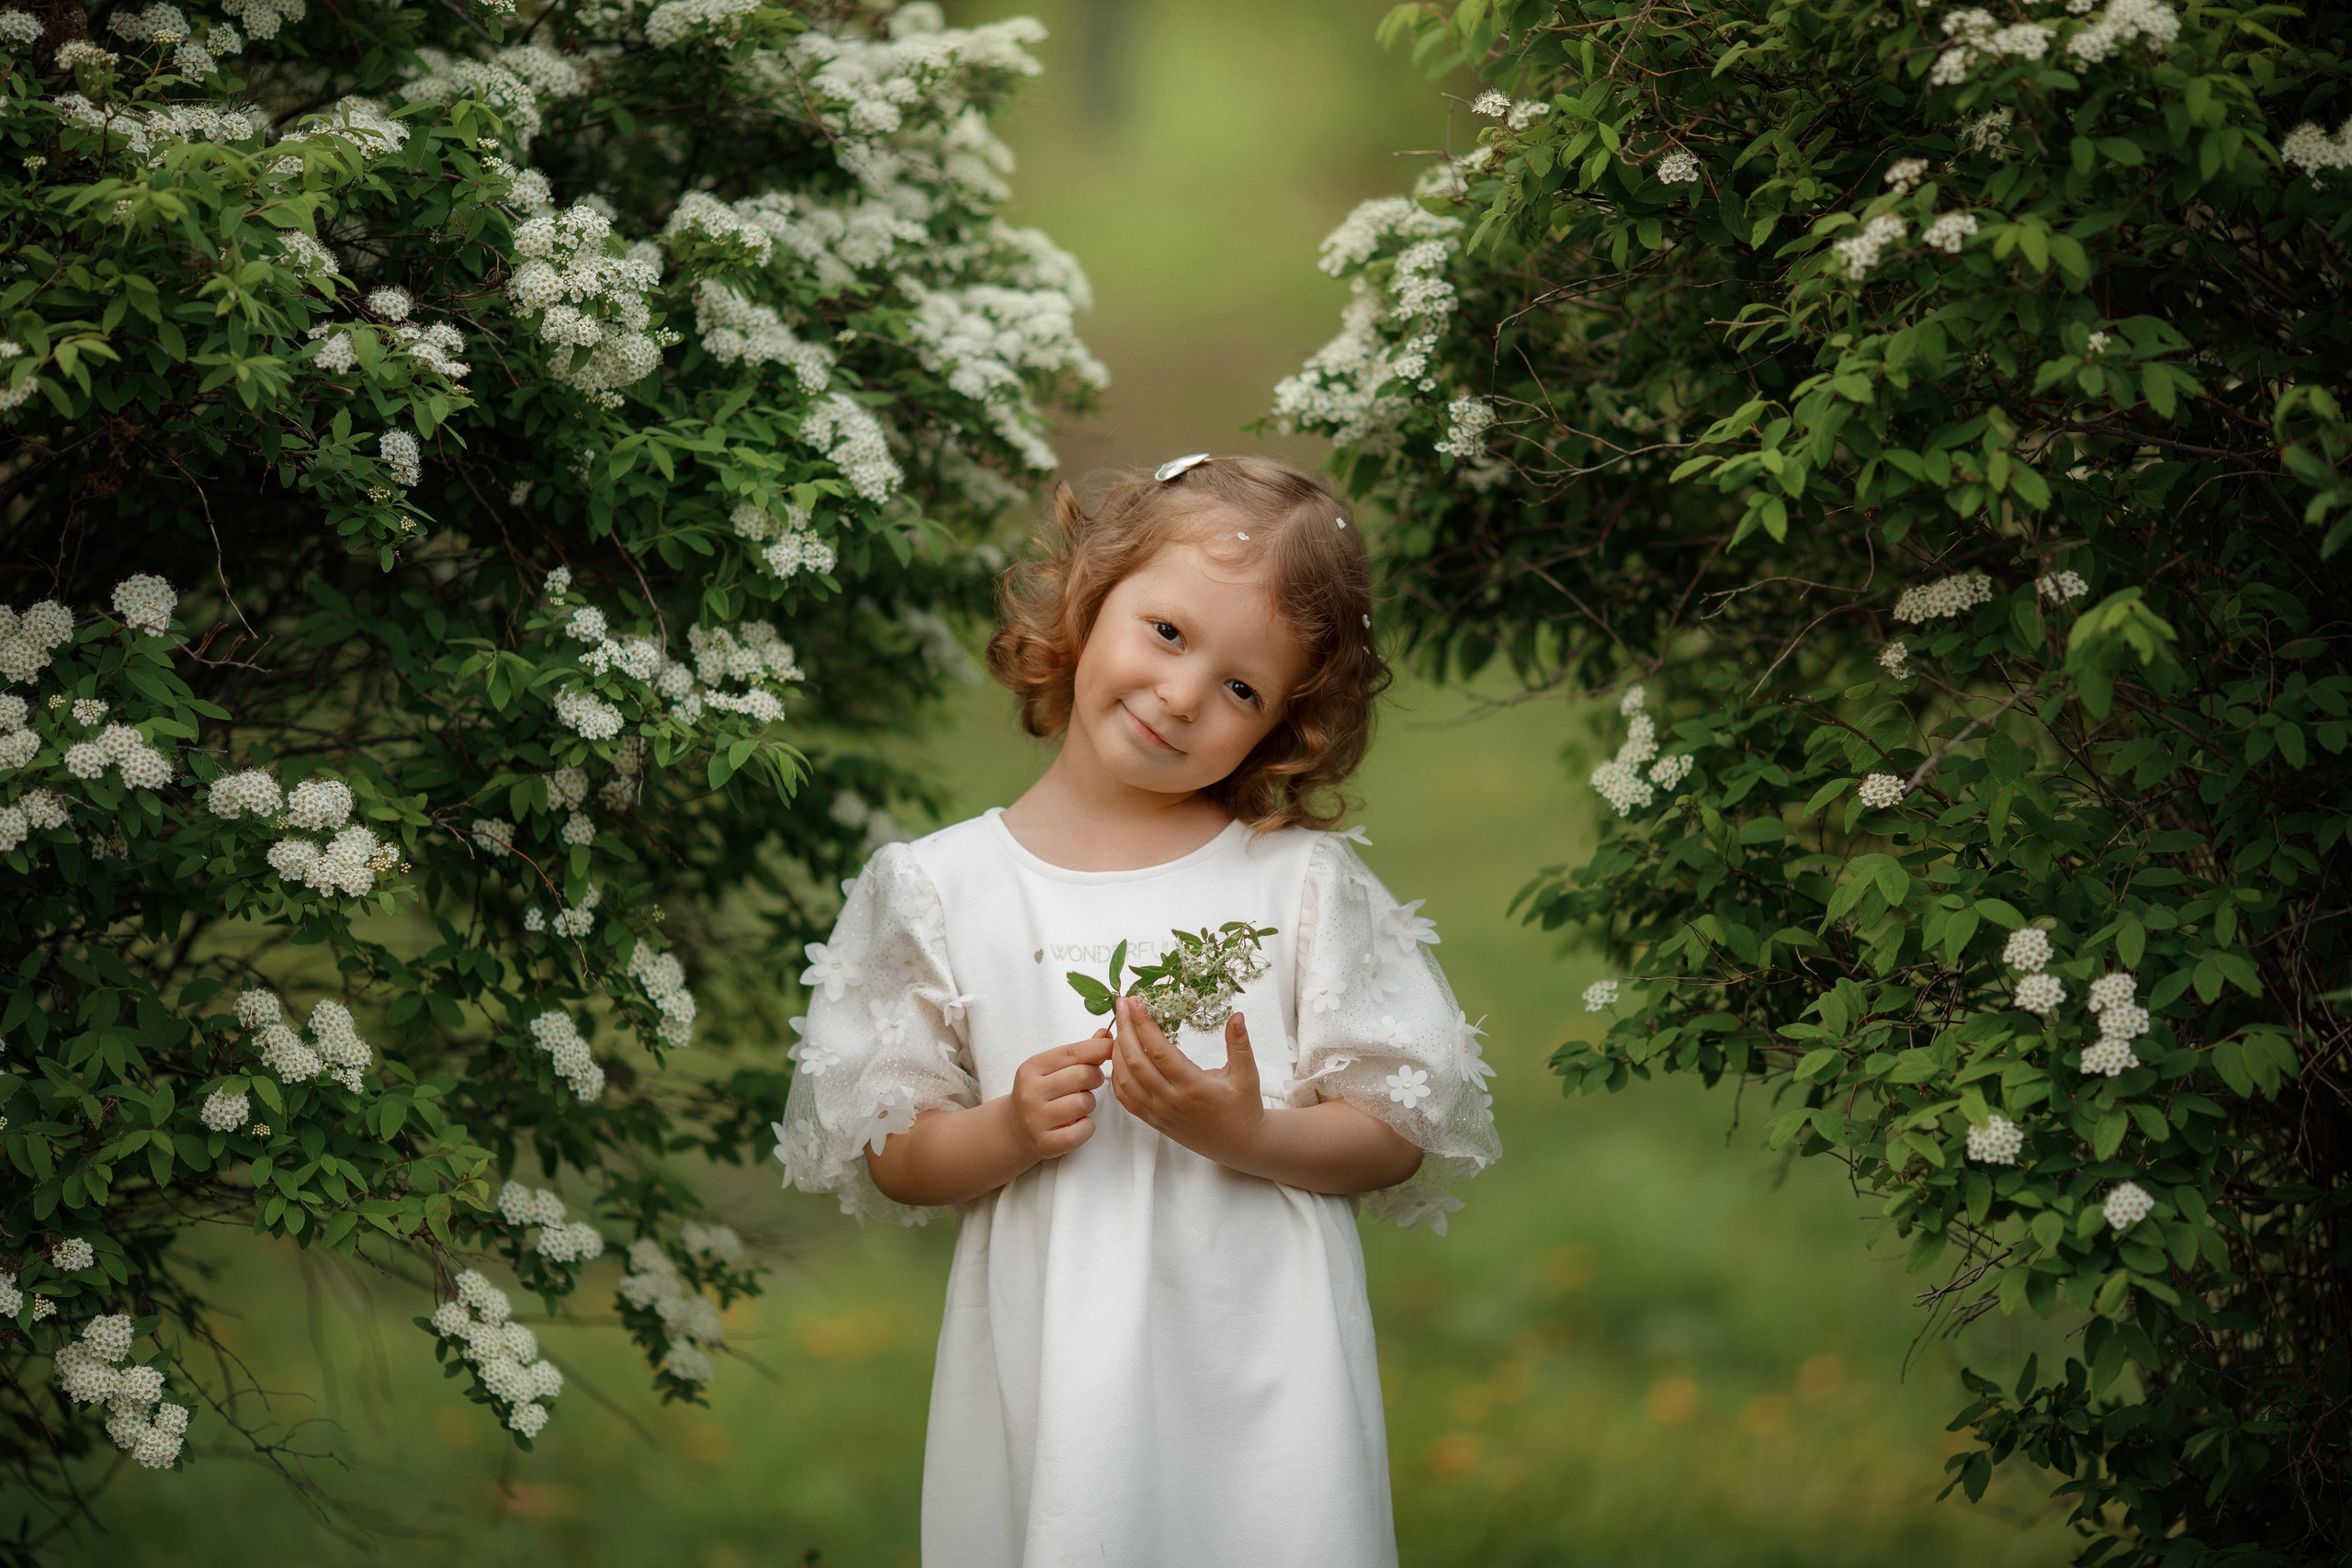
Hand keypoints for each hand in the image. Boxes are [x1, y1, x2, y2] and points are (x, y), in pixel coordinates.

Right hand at [1008, 1031, 1112, 1161]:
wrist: (1015, 1129)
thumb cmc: (1040, 1093)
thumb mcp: (1052, 1068)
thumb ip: (1079, 1052)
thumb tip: (1106, 1033)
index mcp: (1032, 1068)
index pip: (1073, 1052)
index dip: (1099, 1048)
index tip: (1111, 1049)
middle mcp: (1031, 1092)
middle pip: (1083, 1075)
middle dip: (1095, 1077)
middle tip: (1092, 1081)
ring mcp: (1036, 1119)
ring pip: (1085, 1103)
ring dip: (1090, 1103)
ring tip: (1079, 1104)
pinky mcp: (1046, 1143)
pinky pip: (1084, 1130)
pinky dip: (1087, 1126)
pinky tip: (1078, 1123)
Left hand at [1109, 995, 1266, 1168]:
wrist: (1238, 1144)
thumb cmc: (1243, 1108)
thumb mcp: (1247, 1075)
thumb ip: (1239, 1045)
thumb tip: (1236, 1015)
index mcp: (1193, 1086)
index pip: (1159, 1050)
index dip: (1143, 1024)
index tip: (1136, 1002)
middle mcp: (1170, 1100)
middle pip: (1135, 1061)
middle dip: (1124, 1029)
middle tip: (1122, 1004)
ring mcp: (1158, 1112)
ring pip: (1124, 1079)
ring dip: (1117, 1051)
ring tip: (1120, 1026)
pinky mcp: (1152, 1120)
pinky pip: (1125, 1098)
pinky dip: (1116, 1075)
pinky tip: (1119, 1057)